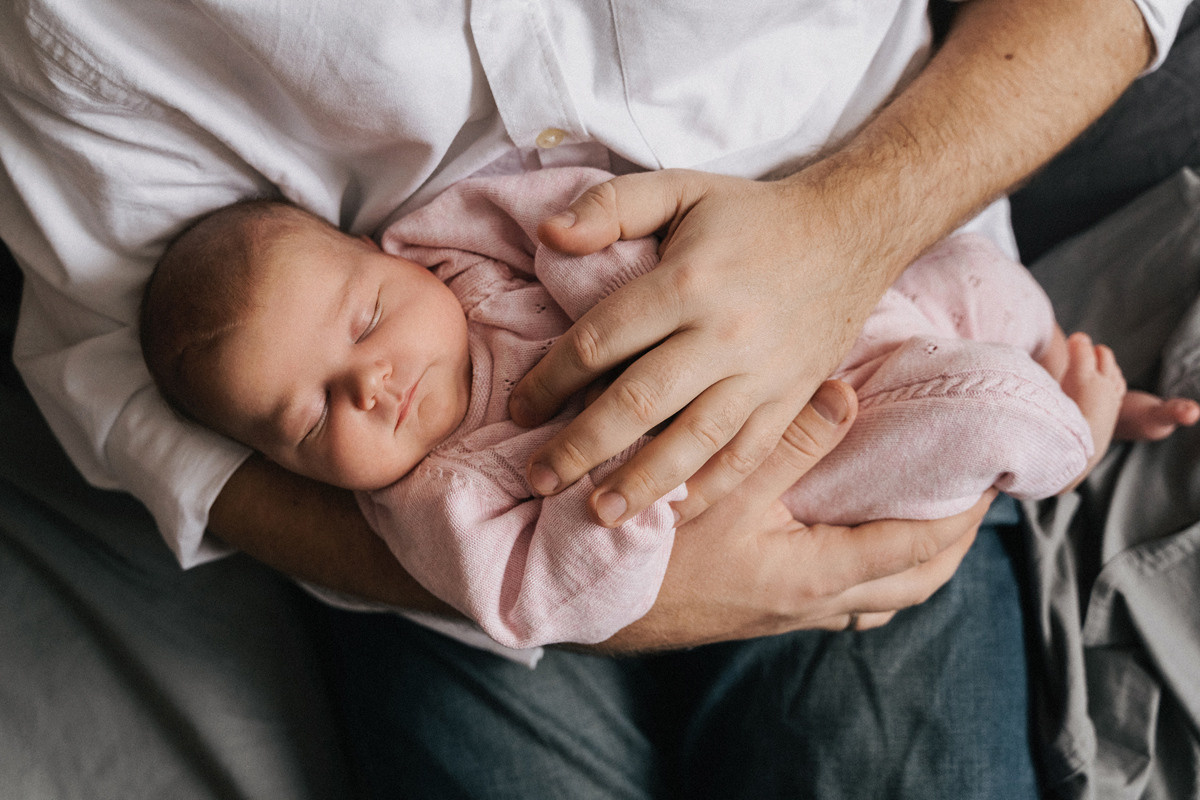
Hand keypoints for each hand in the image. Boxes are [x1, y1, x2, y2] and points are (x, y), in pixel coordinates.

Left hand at [511, 169, 891, 526]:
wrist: (851, 232)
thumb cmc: (751, 216)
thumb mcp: (680, 188)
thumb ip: (610, 207)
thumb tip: (548, 235)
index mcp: (686, 282)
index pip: (601, 341)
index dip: (552, 380)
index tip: (520, 409)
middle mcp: (722, 335)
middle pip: (638, 403)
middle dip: (580, 447)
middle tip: (537, 478)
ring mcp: (761, 375)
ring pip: (693, 443)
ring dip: (641, 485)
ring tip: (598, 515)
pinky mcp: (790, 400)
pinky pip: (747, 457)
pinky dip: (710, 491)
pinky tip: (673, 514)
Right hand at [597, 381, 991, 651]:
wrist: (591, 607)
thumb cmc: (654, 553)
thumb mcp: (722, 488)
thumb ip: (790, 441)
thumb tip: (848, 396)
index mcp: (815, 575)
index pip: (917, 547)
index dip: (960, 511)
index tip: (988, 472)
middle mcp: (813, 603)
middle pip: (913, 584)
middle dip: (952, 542)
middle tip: (970, 493)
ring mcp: (790, 613)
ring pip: (880, 596)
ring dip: (912, 558)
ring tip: (922, 510)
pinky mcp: (766, 608)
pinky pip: (844, 598)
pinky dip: (867, 567)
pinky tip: (851, 535)